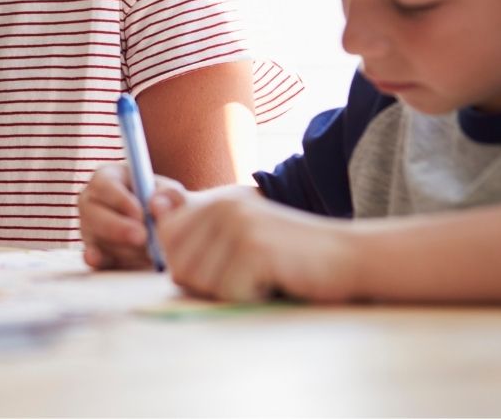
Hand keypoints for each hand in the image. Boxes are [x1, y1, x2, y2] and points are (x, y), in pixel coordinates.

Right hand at [78, 162, 187, 268]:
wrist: (163, 232)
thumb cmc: (163, 205)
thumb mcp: (171, 194)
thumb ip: (170, 196)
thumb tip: (156, 204)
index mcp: (105, 179)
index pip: (105, 185)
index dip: (121, 200)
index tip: (141, 214)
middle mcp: (90, 202)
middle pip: (95, 214)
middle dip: (119, 227)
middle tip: (143, 237)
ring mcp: (88, 228)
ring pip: (99, 239)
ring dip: (126, 248)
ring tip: (152, 252)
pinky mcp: (92, 251)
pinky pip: (92, 258)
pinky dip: (100, 260)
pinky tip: (101, 259)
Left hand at [155, 186, 358, 301]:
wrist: (347, 256)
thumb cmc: (289, 255)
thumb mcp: (239, 236)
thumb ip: (197, 230)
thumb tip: (154, 205)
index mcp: (215, 201)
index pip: (167, 241)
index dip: (190, 266)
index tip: (226, 266)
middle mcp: (222, 207)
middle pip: (180, 266)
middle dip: (210, 285)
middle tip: (249, 275)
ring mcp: (238, 225)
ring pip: (202, 283)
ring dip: (232, 293)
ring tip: (262, 277)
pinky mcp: (255, 248)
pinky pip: (230, 293)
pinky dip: (252, 299)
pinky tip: (274, 283)